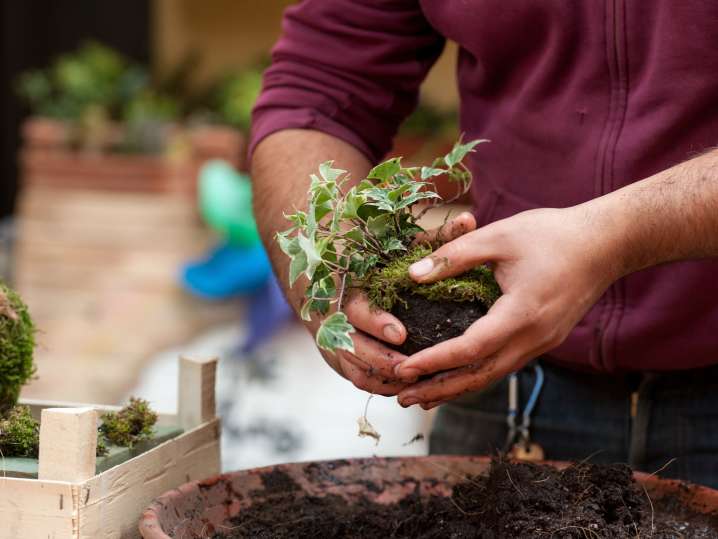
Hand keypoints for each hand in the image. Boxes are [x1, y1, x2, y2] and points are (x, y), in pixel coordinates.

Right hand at [306, 212, 478, 395]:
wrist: (328, 273)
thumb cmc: (378, 257)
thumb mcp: (402, 245)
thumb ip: (434, 238)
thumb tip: (468, 219)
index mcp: (347, 287)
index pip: (355, 309)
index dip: (376, 323)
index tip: (401, 334)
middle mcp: (335, 316)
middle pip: (351, 345)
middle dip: (380, 359)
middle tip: (410, 369)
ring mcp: (335, 339)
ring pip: (354, 366)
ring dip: (382, 378)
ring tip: (414, 382)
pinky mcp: (340, 357)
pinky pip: (357, 378)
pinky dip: (380, 385)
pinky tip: (406, 388)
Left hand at [394, 205, 621, 407]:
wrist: (607, 243)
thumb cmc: (553, 234)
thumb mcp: (499, 236)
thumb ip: (454, 255)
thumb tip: (413, 275)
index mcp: (521, 313)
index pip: (470, 348)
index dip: (434, 361)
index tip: (404, 369)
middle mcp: (533, 338)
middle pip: (480, 375)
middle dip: (439, 389)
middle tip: (402, 398)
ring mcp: (542, 343)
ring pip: (493, 375)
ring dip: (457, 388)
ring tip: (423, 397)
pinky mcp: (544, 340)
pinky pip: (505, 365)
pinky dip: (477, 375)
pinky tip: (458, 376)